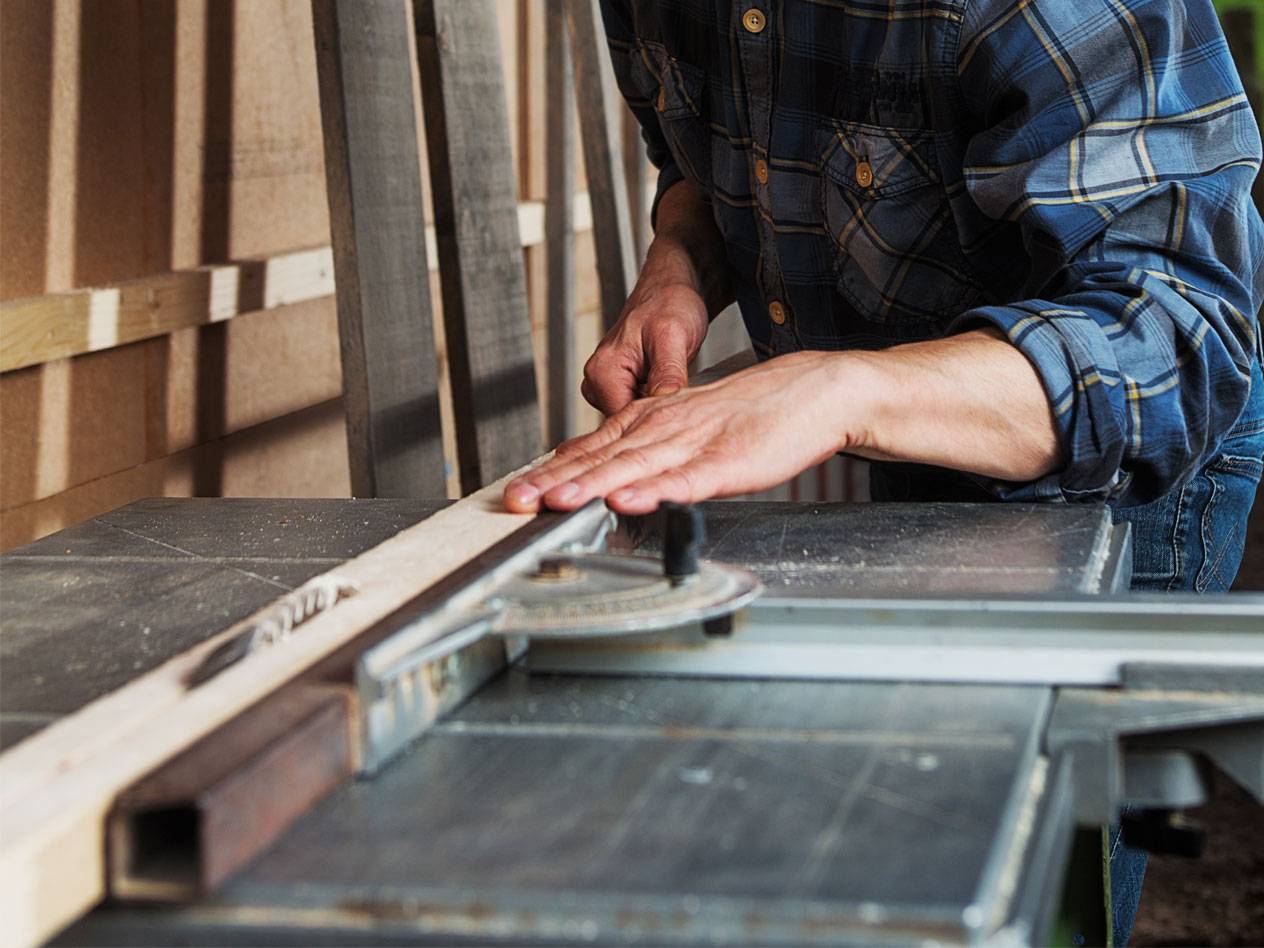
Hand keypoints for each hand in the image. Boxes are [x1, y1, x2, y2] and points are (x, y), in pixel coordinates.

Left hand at [505, 351, 864, 513]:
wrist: (811, 390)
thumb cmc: (753, 415)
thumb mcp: (689, 427)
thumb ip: (649, 451)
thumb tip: (612, 481)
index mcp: (652, 420)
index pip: (590, 447)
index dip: (549, 469)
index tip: (516, 491)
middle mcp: (663, 427)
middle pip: (598, 457)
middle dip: (552, 481)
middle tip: (515, 501)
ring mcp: (693, 444)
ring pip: (631, 467)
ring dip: (590, 485)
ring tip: (556, 501)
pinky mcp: (726, 462)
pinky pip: (683, 479)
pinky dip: (653, 491)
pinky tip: (628, 501)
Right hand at [581, 274, 708, 415]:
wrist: (669, 290)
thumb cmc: (668, 303)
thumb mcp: (673, 336)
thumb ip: (667, 373)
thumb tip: (665, 406)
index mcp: (603, 372)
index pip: (623, 422)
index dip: (655, 423)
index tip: (679, 416)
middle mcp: (597, 381)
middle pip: (627, 422)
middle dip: (656, 417)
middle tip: (683, 397)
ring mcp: (605, 386)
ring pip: (633, 418)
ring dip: (657, 411)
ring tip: (676, 386)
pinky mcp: (618, 387)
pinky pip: (637, 408)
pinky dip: (656, 403)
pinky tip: (669, 387)